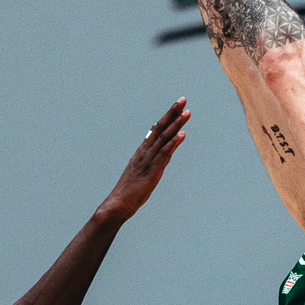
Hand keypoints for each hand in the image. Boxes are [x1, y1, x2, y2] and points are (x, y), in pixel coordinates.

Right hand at [97, 99, 189, 222]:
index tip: (177, 107)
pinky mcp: (152, 171)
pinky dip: (173, 143)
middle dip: (172, 113)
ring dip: (176, 125)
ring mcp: (148, 161)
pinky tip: (182, 134)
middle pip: (160, 129)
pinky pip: (164, 154)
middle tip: (183, 99)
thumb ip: (150, 166)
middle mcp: (144, 153)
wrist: (117, 205)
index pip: (155, 130)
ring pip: (164, 138)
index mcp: (141, 153)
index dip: (167, 118)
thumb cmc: (129, 193)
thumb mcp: (141, 175)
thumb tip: (158, 162)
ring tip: (187, 112)